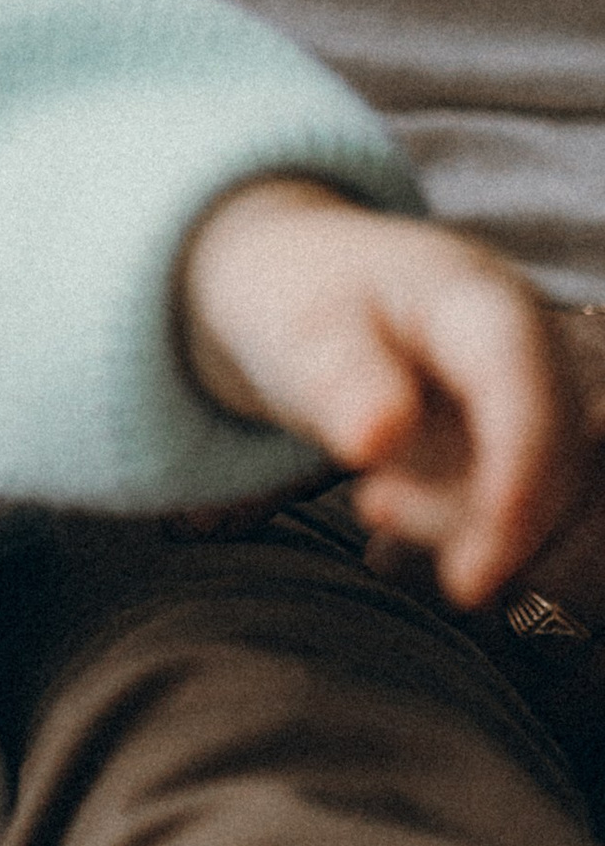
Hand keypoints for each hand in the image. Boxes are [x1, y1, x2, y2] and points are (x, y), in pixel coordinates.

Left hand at [179, 180, 575, 606]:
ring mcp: (525, 387)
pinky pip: (517, 497)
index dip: (516, 477)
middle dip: (487, 518)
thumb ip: (340, 377)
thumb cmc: (297, 296)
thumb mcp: (297, 329)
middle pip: (555, 450)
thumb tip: (379, 438)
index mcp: (475, 300)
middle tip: (378, 513)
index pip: (523, 389)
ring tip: (371, 501)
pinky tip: (385, 501)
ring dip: (465, 519)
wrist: (291, 278)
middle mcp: (524, 344)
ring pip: (546, 486)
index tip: (473, 567)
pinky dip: (458, 519)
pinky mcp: (510, 430)